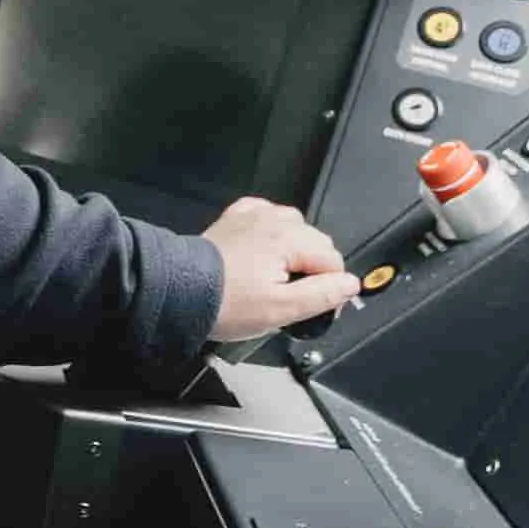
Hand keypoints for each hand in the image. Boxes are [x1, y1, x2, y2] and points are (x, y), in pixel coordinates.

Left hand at [200, 196, 355, 342]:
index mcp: (289, 239)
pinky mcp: (235, 220)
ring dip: (293, 252)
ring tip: (275, 281)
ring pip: (294, 228)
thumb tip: (350, 285)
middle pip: (317, 243)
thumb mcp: (281, 309)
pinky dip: (271, 235)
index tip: (318, 310)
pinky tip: (262, 256)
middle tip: (292, 300)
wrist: (179, 291)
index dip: (331, 289)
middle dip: (313, 271)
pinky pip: (266, 218)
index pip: (333, 261)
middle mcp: (273, 221)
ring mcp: (252, 217)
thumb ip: (322, 295)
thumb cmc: (224, 303)